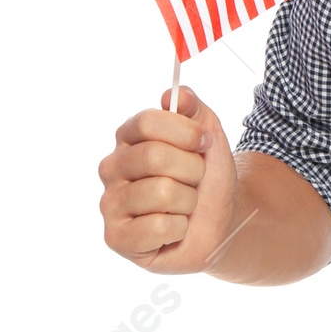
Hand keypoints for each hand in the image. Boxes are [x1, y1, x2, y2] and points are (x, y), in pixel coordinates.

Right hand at [98, 86, 239, 272]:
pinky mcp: (116, 238)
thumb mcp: (209, 135)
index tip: (204, 143)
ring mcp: (110, 204)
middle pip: (154, 157)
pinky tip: (173, 229)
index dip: (184, 132)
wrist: (220, 220)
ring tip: (184, 205)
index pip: (147, 122)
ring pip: (161, 192)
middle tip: (195, 180)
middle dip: (191, 170)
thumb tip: (173, 94)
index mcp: (128, 138)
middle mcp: (111, 168)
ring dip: (188, 201)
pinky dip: (178, 228)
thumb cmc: (208, 177)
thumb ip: (193, 108)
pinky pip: (157, 227)